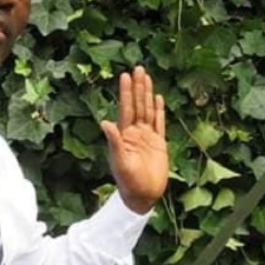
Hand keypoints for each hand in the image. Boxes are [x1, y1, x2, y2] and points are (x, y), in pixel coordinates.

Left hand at [100, 66, 167, 213]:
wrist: (142, 196)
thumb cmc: (128, 182)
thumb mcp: (120, 161)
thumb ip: (114, 142)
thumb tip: (105, 122)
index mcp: (124, 135)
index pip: (125, 109)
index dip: (126, 92)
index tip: (124, 76)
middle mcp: (134, 133)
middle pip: (137, 105)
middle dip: (137, 87)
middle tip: (137, 68)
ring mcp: (147, 137)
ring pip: (148, 110)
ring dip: (147, 94)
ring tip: (146, 77)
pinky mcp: (159, 143)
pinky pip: (159, 123)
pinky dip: (159, 111)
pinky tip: (157, 98)